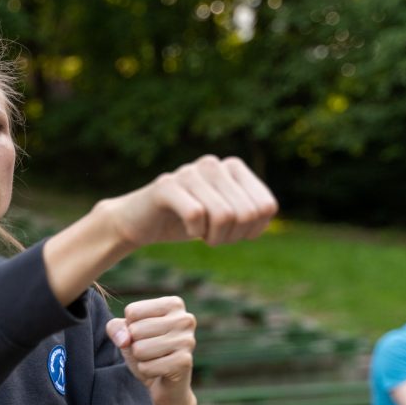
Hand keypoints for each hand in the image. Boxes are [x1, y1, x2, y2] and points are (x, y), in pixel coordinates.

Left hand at [105, 297, 196, 404]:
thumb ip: (116, 327)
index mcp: (173, 304)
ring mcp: (188, 340)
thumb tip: (124, 339)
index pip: (132, 311)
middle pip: (135, 330)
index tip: (145, 335)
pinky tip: (159, 371)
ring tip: (154, 359)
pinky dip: (146, 371)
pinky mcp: (185, 362)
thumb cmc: (146, 351)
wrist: (164, 384)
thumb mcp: (127, 333)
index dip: (130, 327)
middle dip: (135, 345)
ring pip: (140, 349)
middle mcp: (185, 319)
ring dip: (140, 359)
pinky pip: (147, 367)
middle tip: (150, 351)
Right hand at [108, 155, 277, 247]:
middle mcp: (213, 164)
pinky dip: (194, 231)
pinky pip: (196, 215)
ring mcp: (189, 172)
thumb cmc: (187, 220)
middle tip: (215, 240)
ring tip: (203, 237)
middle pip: (246, 214)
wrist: (139, 222)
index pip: (266, 206)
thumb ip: (251, 212)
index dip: (254, 231)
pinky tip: (187, 230)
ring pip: (224, 216)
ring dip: (215, 237)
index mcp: (233, 167)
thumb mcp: (226, 216)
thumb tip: (265, 213)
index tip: (235, 235)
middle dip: (233, 237)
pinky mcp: (166, 186)